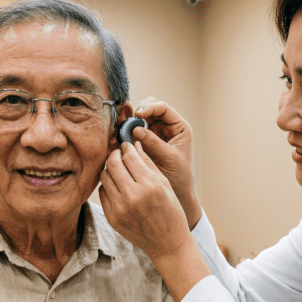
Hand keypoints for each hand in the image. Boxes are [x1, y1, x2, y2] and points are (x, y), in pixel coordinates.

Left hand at [100, 141, 192, 262]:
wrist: (167, 243)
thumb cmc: (170, 212)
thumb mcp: (165, 185)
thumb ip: (148, 163)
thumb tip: (133, 144)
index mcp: (150, 186)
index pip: (129, 156)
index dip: (127, 148)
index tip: (127, 146)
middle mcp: (133, 196)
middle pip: (112, 164)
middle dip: (115, 155)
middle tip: (119, 155)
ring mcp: (120, 208)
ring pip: (104, 177)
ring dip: (110, 170)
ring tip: (119, 172)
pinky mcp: (112, 218)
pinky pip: (103, 193)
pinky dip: (109, 186)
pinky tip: (118, 187)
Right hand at [131, 98, 201, 227]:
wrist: (178, 194)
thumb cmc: (180, 177)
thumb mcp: (168, 158)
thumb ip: (154, 143)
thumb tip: (135, 130)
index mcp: (179, 127)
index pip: (162, 108)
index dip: (149, 108)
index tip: (138, 115)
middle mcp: (167, 127)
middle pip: (149, 108)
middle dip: (138, 111)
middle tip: (129, 121)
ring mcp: (155, 134)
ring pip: (139, 119)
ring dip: (130, 122)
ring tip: (123, 130)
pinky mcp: (145, 143)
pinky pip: (134, 132)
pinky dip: (127, 133)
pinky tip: (121, 138)